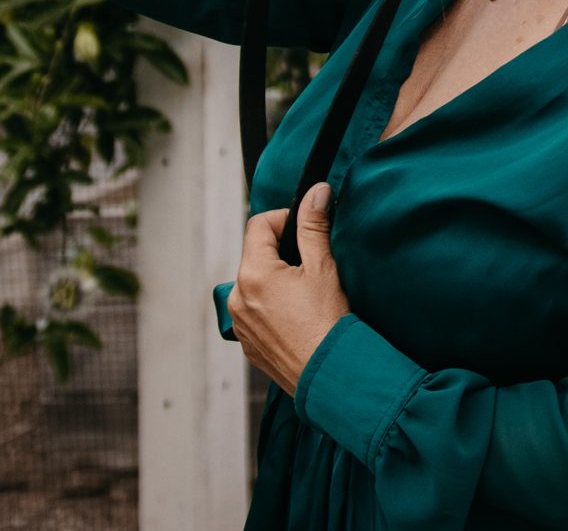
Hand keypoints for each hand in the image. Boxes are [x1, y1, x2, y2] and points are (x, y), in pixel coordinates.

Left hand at [227, 185, 350, 394]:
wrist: (330, 376)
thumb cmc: (327, 323)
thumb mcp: (323, 266)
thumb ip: (314, 224)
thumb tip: (316, 191)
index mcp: (252, 273)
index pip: (259, 224)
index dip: (285, 218)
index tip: (306, 229)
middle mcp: (237, 298)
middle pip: (255, 253)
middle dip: (281, 250)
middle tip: (311, 262)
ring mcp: (240, 324)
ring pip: (254, 282)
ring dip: (276, 278)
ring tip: (306, 291)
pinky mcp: (248, 343)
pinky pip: (254, 310)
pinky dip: (272, 304)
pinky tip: (298, 314)